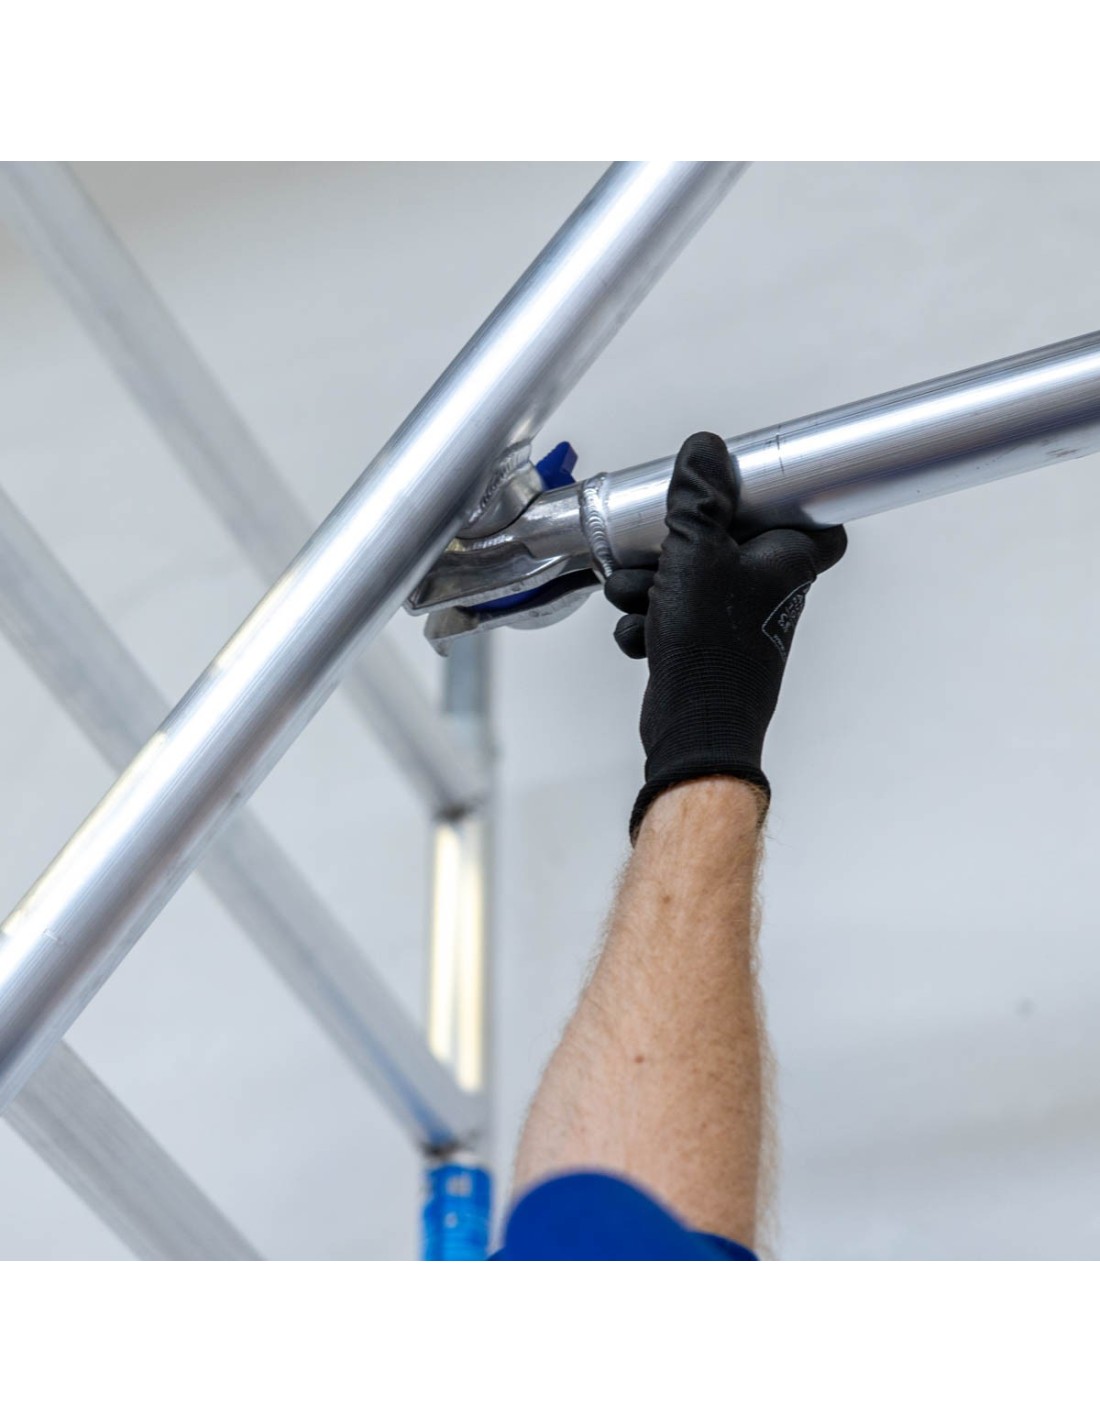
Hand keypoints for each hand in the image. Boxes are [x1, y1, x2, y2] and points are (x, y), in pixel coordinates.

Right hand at [605, 431, 846, 838]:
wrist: (694, 727)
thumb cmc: (712, 651)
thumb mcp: (696, 553)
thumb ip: (699, 498)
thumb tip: (706, 451)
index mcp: (783, 561)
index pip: (815, 518)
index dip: (784, 498)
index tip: (749, 483)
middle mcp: (766, 589)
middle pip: (726, 540)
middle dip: (675, 546)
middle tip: (661, 550)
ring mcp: (735, 619)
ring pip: (688, 578)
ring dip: (650, 585)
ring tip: (641, 598)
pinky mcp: (705, 645)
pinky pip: (671, 615)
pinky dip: (649, 623)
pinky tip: (643, 635)